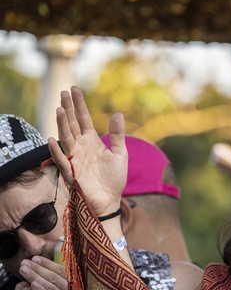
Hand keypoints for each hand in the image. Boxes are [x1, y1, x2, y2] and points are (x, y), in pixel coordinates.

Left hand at [19, 257, 66, 289]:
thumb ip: (59, 287)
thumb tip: (45, 273)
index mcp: (78, 287)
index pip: (63, 272)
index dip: (49, 264)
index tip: (35, 258)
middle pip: (57, 277)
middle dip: (40, 269)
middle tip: (25, 262)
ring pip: (54, 287)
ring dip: (38, 277)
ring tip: (24, 271)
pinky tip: (33, 287)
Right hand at [48, 86, 127, 215]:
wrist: (109, 201)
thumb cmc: (113, 179)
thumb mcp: (120, 154)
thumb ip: (117, 135)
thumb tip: (118, 113)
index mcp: (92, 141)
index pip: (83, 119)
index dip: (79, 105)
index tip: (74, 89)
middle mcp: (80, 147)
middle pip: (72, 124)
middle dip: (68, 109)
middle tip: (64, 93)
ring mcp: (74, 158)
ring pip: (66, 137)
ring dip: (61, 124)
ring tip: (60, 109)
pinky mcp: (71, 172)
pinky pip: (61, 160)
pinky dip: (57, 151)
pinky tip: (52, 139)